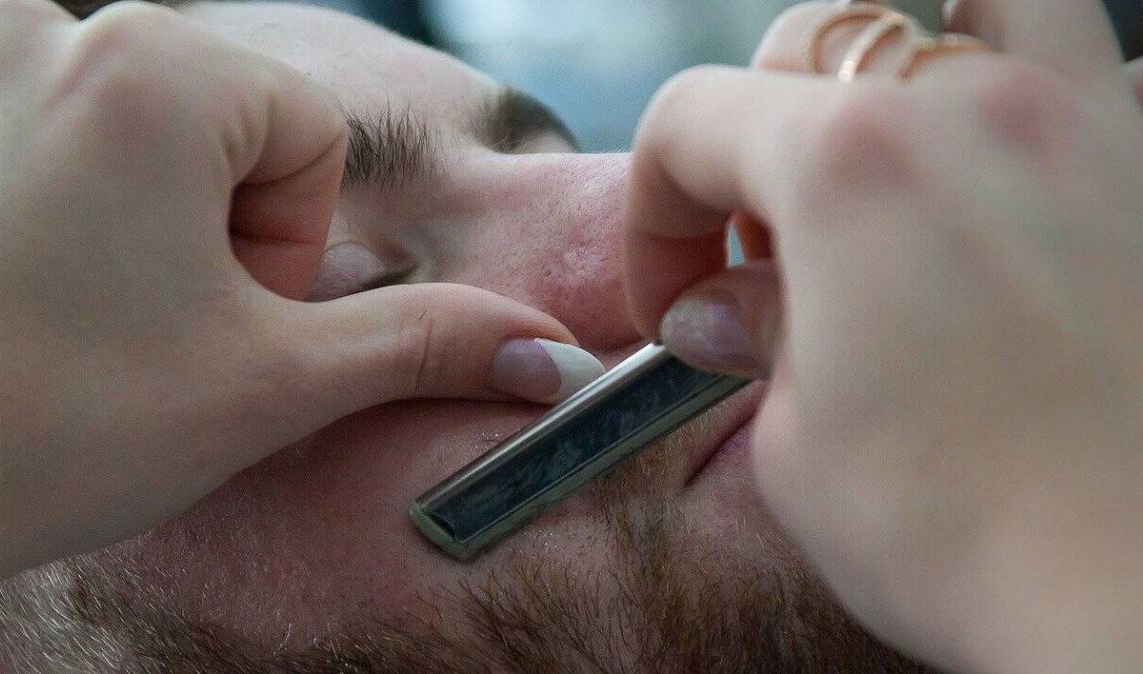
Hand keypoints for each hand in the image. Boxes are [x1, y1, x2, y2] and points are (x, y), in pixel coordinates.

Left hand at [0, 0, 599, 601]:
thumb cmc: (44, 426)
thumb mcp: (272, 383)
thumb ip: (425, 344)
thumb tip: (548, 354)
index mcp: (155, 68)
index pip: (313, 139)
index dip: (289, 253)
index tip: (213, 321)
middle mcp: (60, 29)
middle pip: (238, 132)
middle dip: (226, 241)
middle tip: (151, 332)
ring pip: (160, 138)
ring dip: (161, 231)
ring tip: (91, 317)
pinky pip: (78, 137)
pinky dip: (90, 212)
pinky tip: (38, 291)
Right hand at [625, 0, 1142, 669]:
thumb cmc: (975, 538)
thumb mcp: (797, 442)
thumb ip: (754, 338)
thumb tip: (722, 307)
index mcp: (851, 166)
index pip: (691, 121)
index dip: (653, 213)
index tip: (673, 297)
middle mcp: (975, 110)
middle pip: (808, 45)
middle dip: (750, 149)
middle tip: (759, 259)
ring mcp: (1088, 125)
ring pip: (964, 10)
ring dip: (893, 69)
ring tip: (877, 164)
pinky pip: (1079, 73)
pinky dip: (1015, 102)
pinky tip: (994, 195)